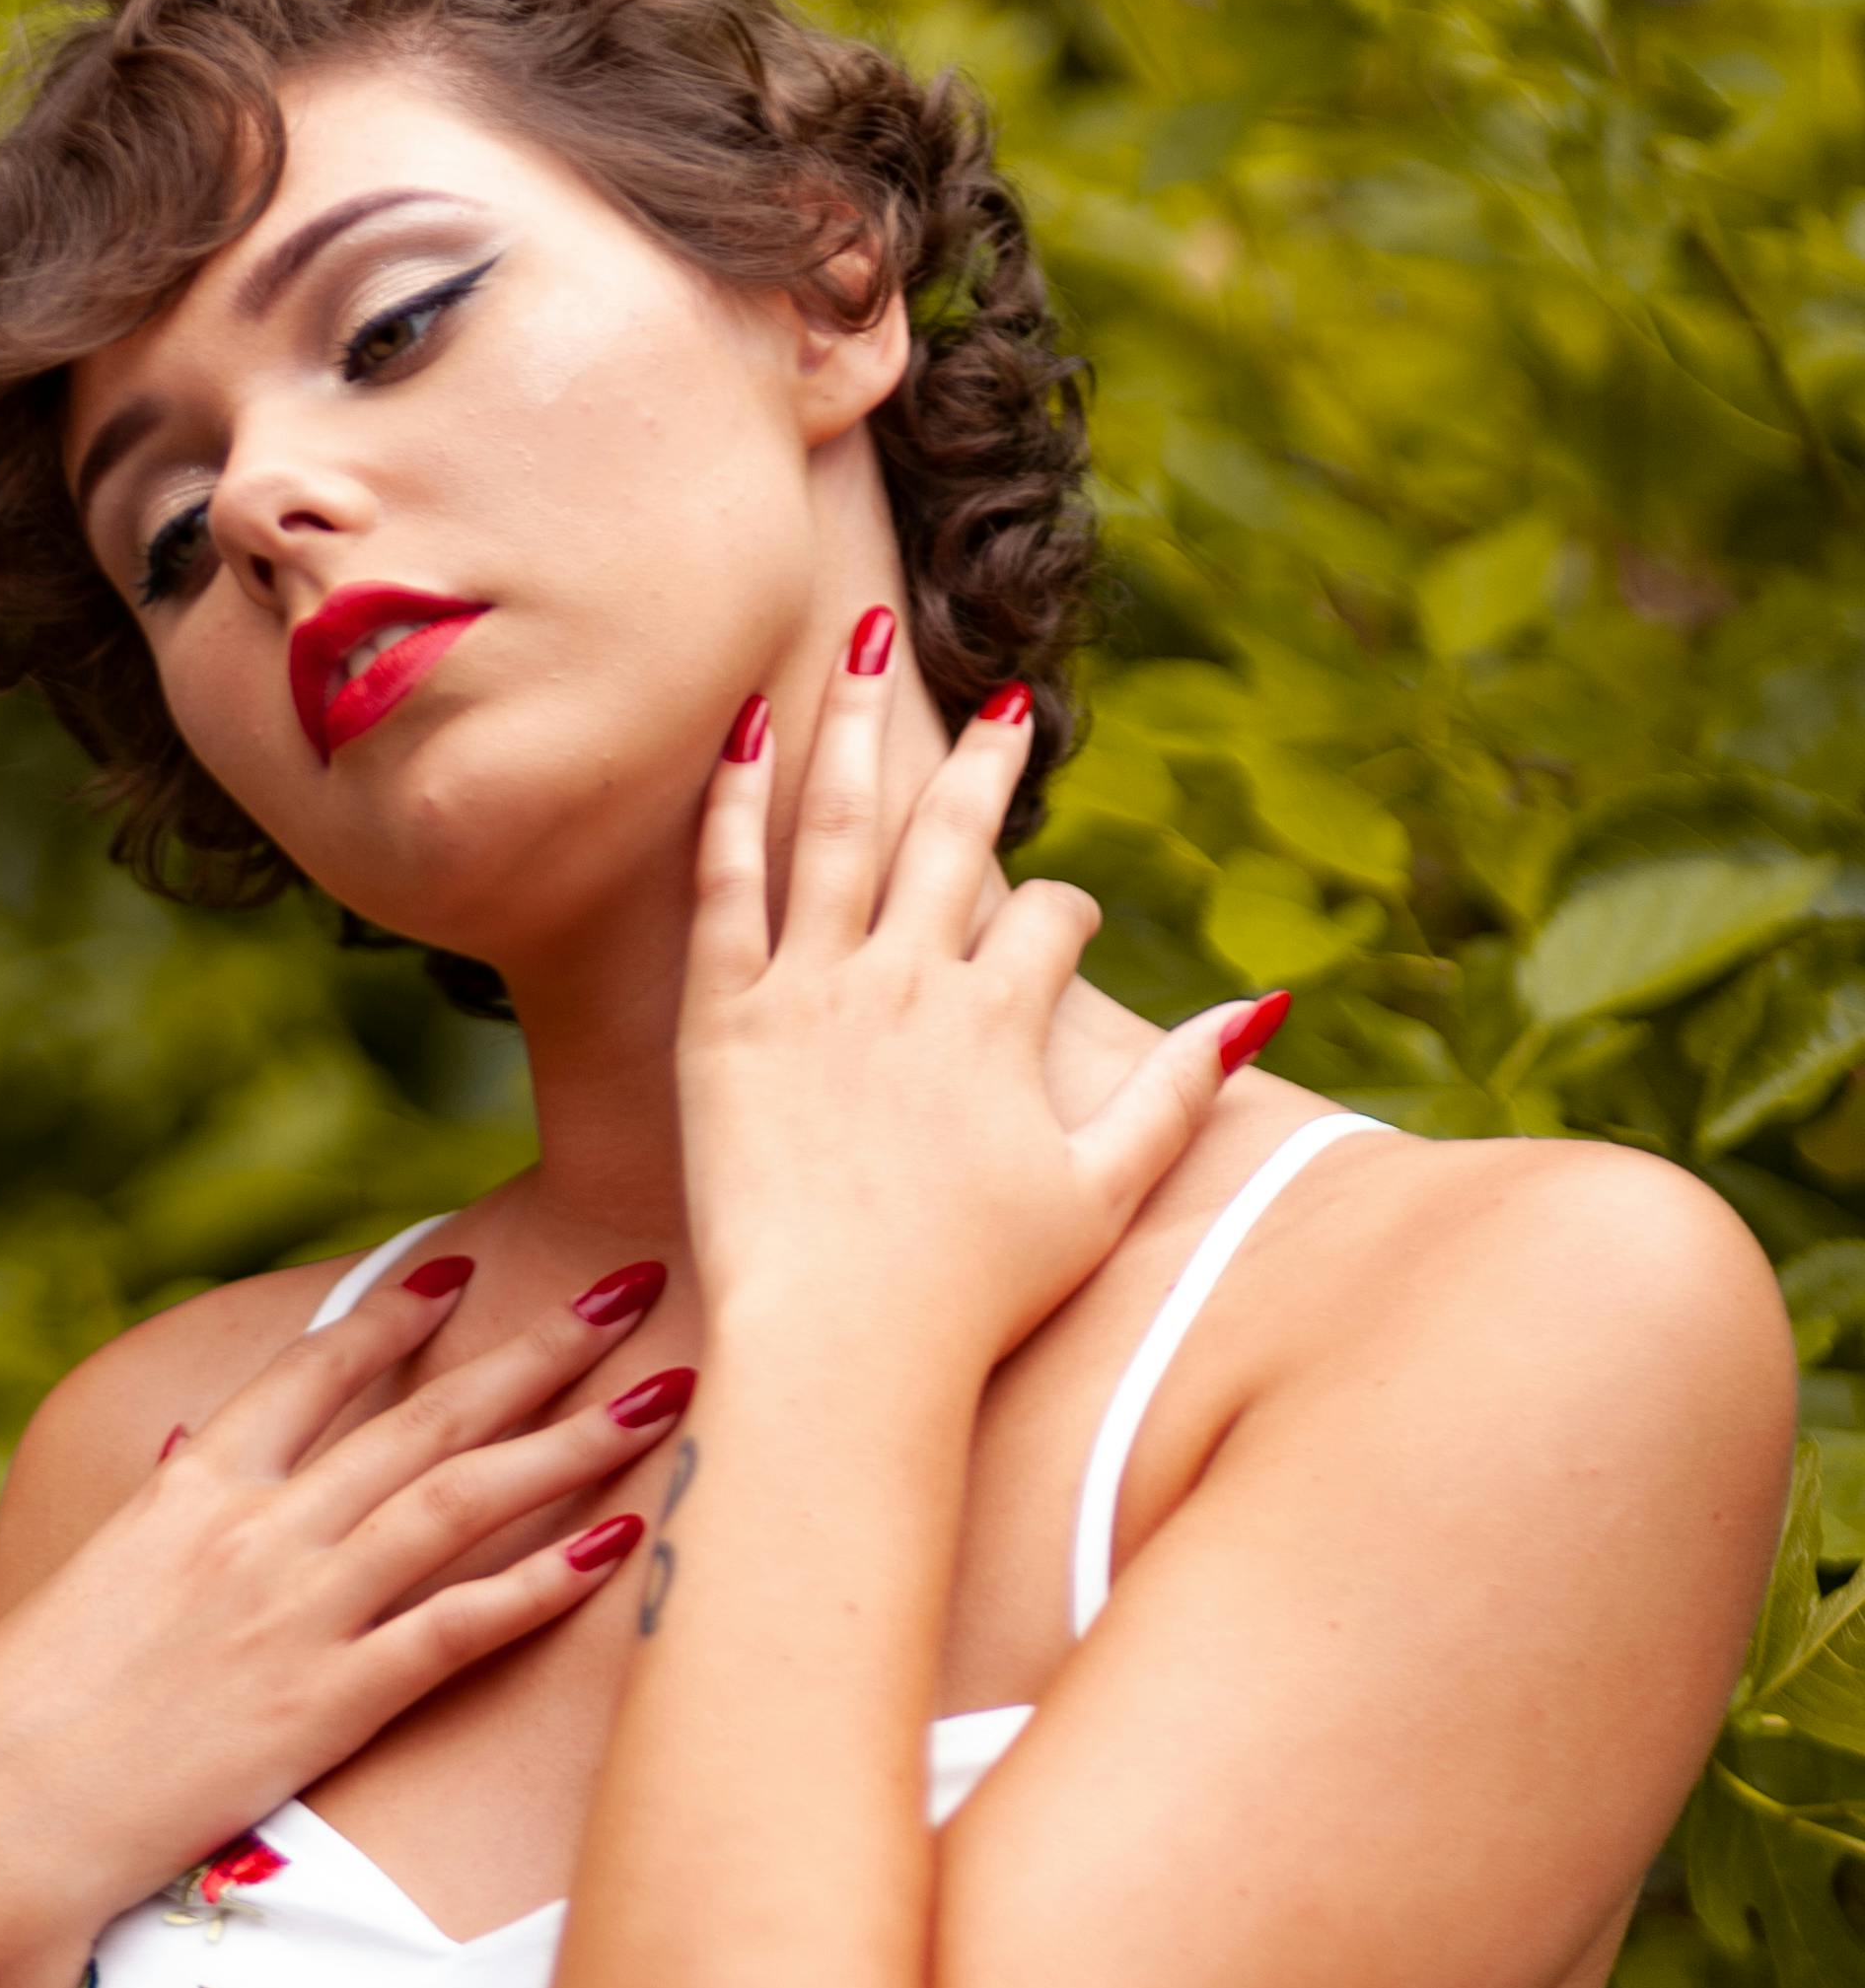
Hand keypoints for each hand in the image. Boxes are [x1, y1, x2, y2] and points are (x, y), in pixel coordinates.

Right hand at [0, 1261, 683, 1956]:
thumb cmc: (29, 1710)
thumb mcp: (93, 1579)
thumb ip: (158, 1507)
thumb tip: (183, 1443)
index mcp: (192, 1491)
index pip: (313, 1372)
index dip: (397, 1316)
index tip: (466, 1272)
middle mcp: (258, 1530)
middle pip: (423, 1417)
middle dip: (537, 1349)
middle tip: (628, 1289)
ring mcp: (298, 1611)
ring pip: (460, 1499)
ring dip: (572, 1438)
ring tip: (664, 1388)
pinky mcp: (327, 1702)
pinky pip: (456, 1626)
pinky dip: (541, 1581)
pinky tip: (618, 1544)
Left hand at [678, 629, 1260, 1374]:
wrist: (841, 1346)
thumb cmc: (973, 1293)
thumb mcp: (1100, 1193)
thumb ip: (1176, 1095)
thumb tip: (1264, 1009)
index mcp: (1000, 1021)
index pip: (1051, 921)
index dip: (1069, 917)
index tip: (1065, 927)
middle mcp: (910, 982)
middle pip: (954, 836)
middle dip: (982, 761)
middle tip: (1000, 702)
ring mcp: (811, 992)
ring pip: (836, 825)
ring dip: (856, 727)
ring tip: (862, 641)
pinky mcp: (722, 1019)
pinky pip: (724, 885)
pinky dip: (735, 803)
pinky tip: (746, 731)